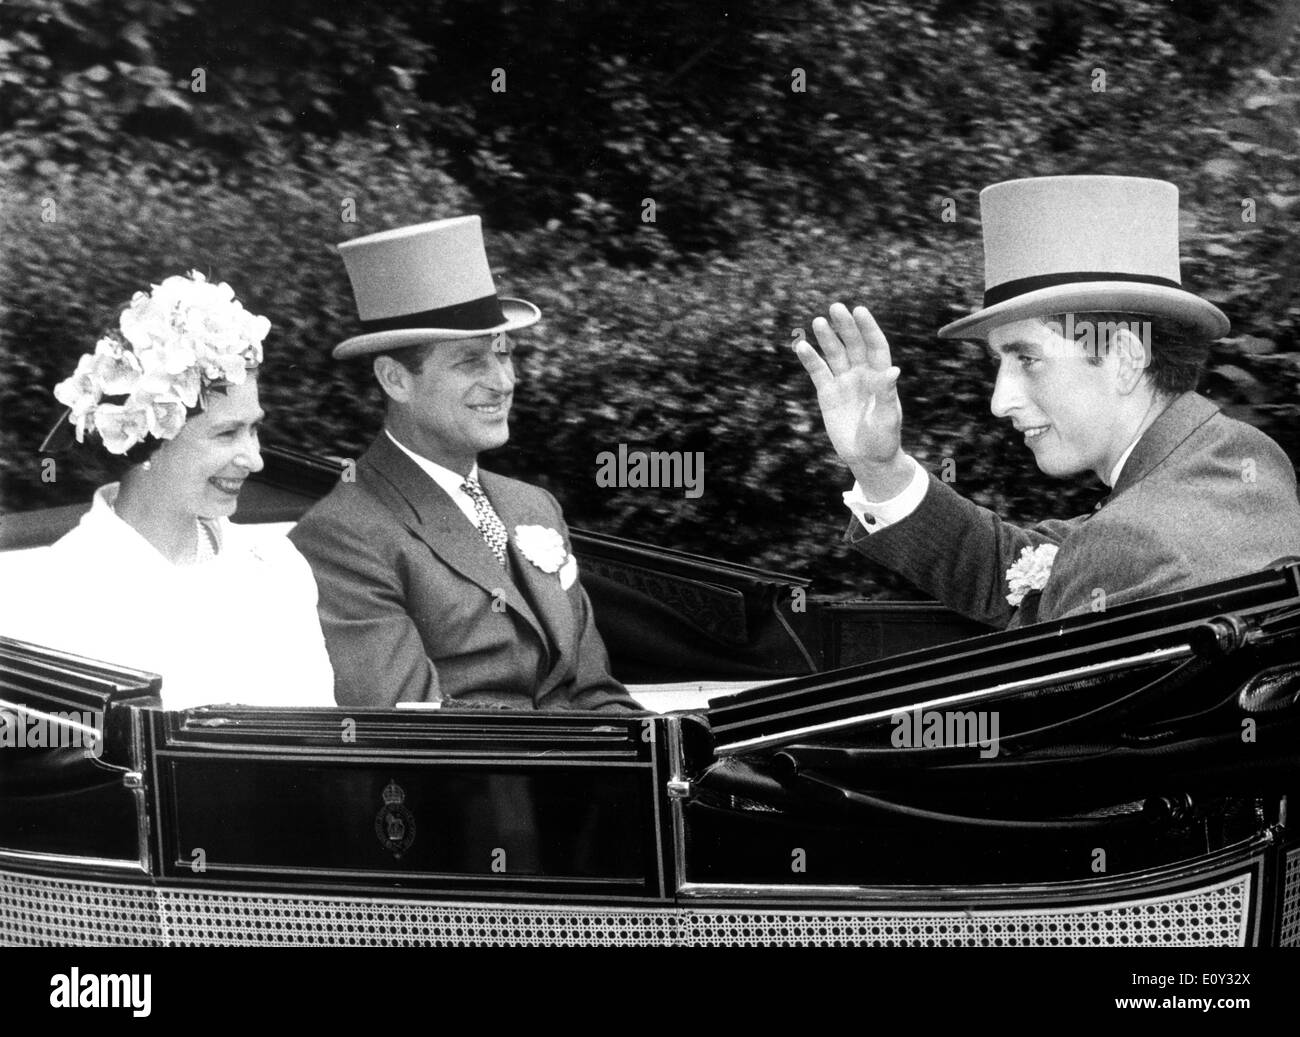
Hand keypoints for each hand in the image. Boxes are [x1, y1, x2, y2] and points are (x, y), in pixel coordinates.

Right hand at [794, 302, 903, 469]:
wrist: (867, 458)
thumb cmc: (884, 438)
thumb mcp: (888, 417)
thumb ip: (887, 393)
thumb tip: (893, 370)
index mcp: (881, 375)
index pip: (875, 345)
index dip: (868, 328)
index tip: (859, 310)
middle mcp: (862, 374)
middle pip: (853, 344)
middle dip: (845, 326)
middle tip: (836, 308)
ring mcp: (844, 382)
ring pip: (834, 354)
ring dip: (827, 338)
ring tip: (818, 322)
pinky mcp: (827, 393)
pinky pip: (818, 372)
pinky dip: (810, 359)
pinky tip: (801, 346)